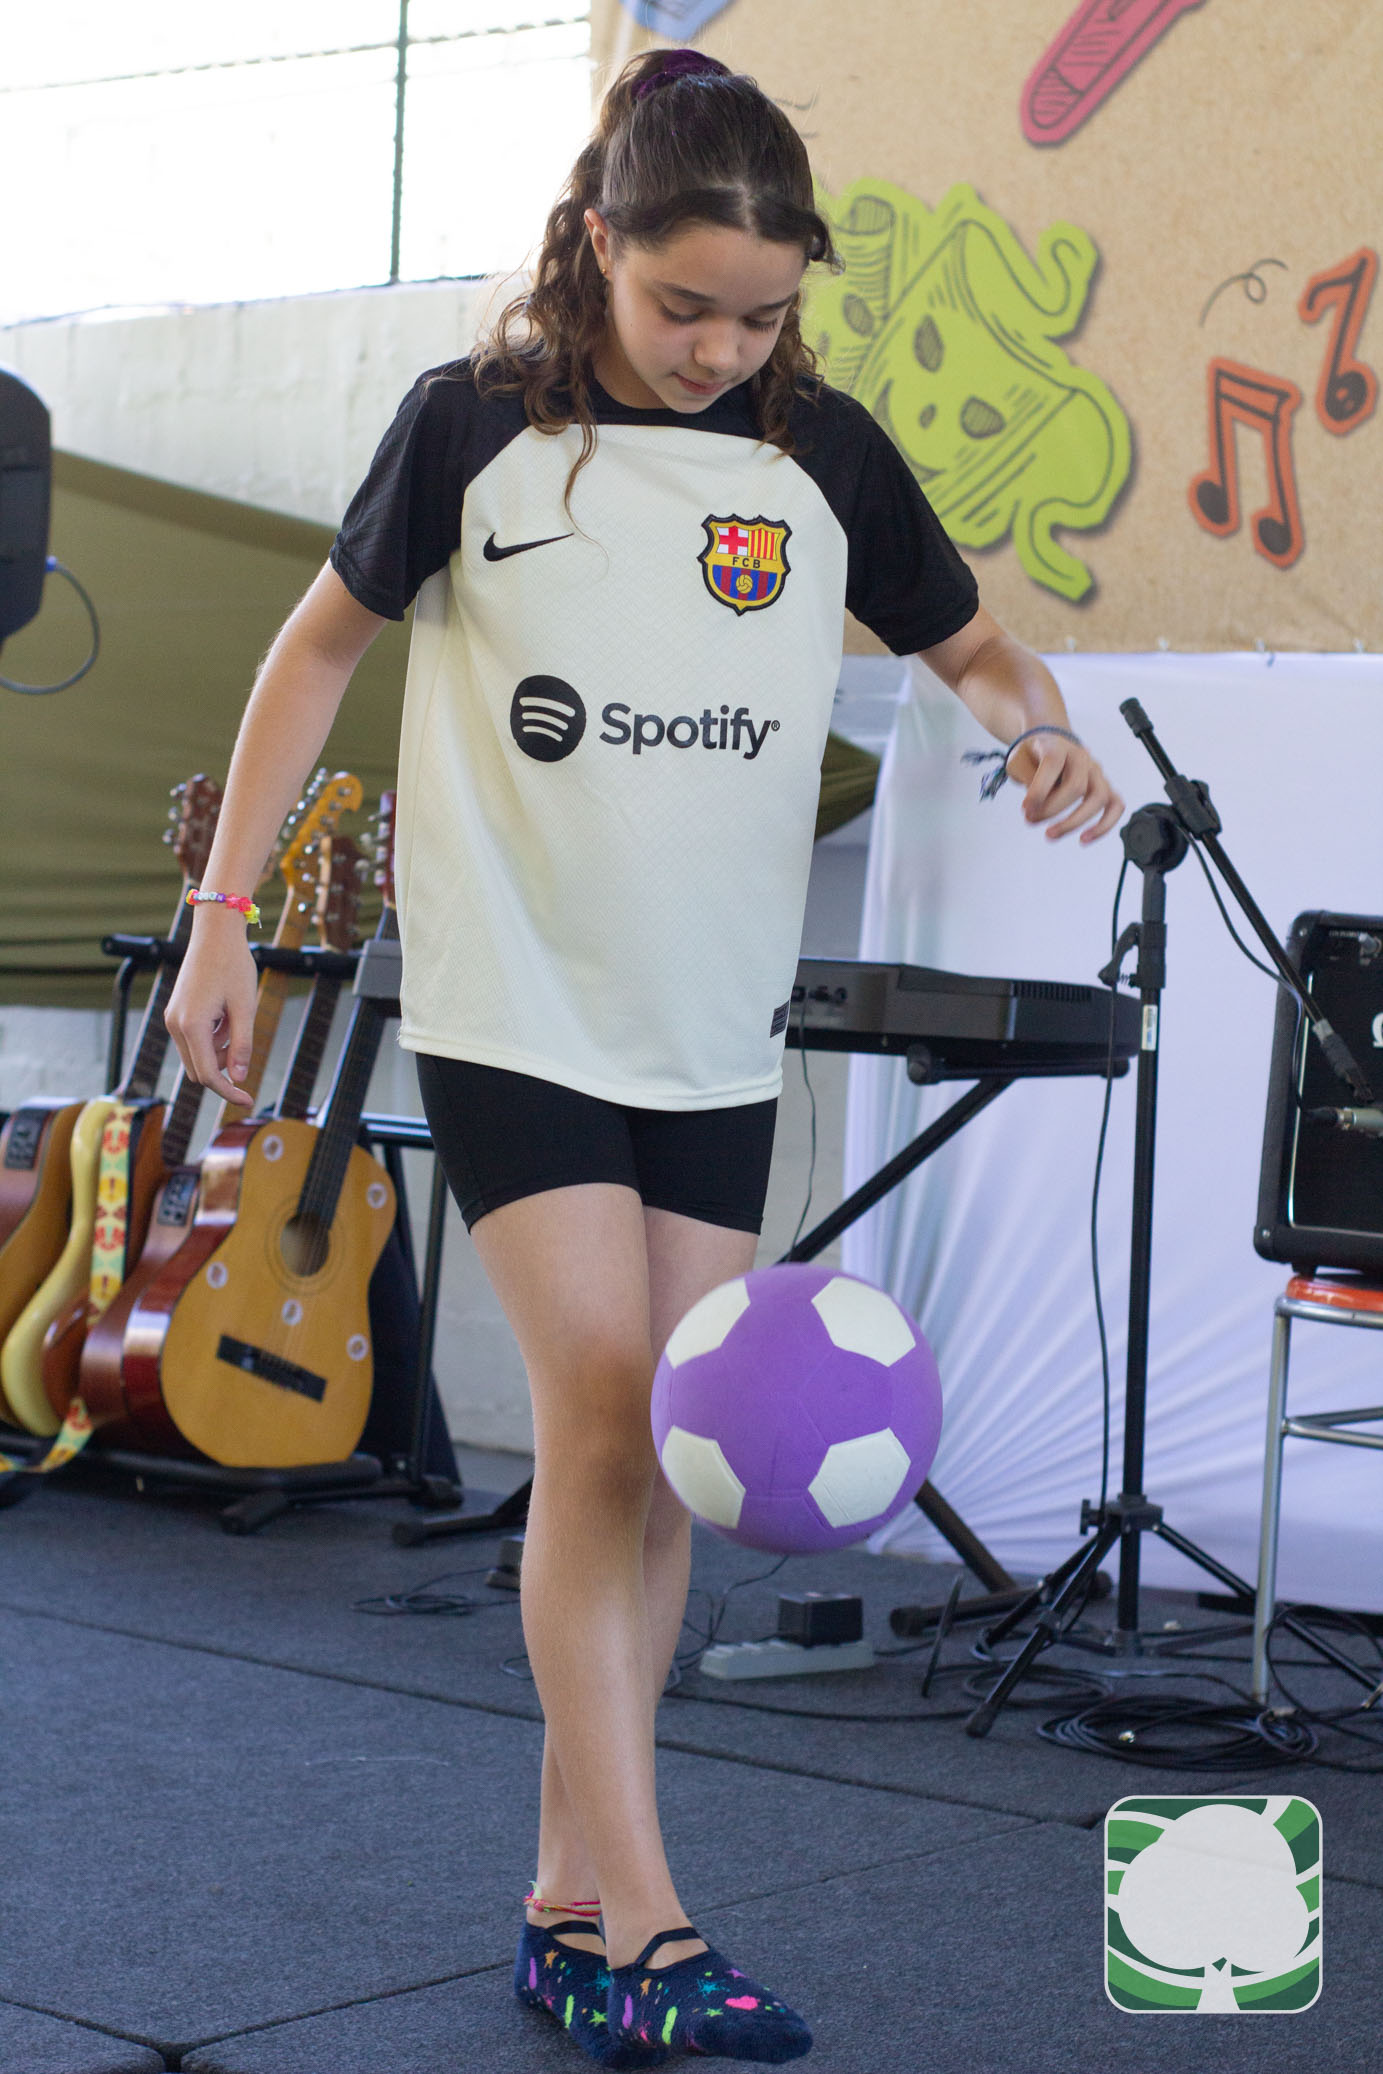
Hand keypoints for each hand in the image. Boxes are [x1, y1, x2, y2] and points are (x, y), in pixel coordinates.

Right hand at [164, 916, 258, 1106]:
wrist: (215, 934)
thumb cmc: (233, 966)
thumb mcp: (245, 1007)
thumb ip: (242, 1044)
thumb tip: (238, 1078)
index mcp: (192, 1025)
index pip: (208, 1075)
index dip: (229, 1091)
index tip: (248, 1099)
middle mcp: (175, 1025)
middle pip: (198, 1070)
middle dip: (223, 1070)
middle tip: (245, 1051)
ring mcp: (172, 1018)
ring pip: (196, 1056)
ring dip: (218, 1052)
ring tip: (236, 1021)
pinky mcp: (176, 1013)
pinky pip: (193, 1040)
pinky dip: (212, 1039)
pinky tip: (226, 1016)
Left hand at [1008, 734, 1123, 842]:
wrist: (1050, 743)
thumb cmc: (1032, 756)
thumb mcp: (1017, 762)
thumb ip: (1026, 778)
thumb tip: (1039, 804)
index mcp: (1058, 746)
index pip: (1053, 763)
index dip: (1039, 789)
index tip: (1025, 809)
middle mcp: (1081, 757)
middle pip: (1076, 786)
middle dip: (1050, 809)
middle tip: (1030, 820)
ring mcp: (1096, 772)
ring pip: (1098, 798)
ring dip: (1074, 822)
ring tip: (1050, 835)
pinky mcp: (1104, 788)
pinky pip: (1116, 806)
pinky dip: (1104, 826)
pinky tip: (1084, 839)